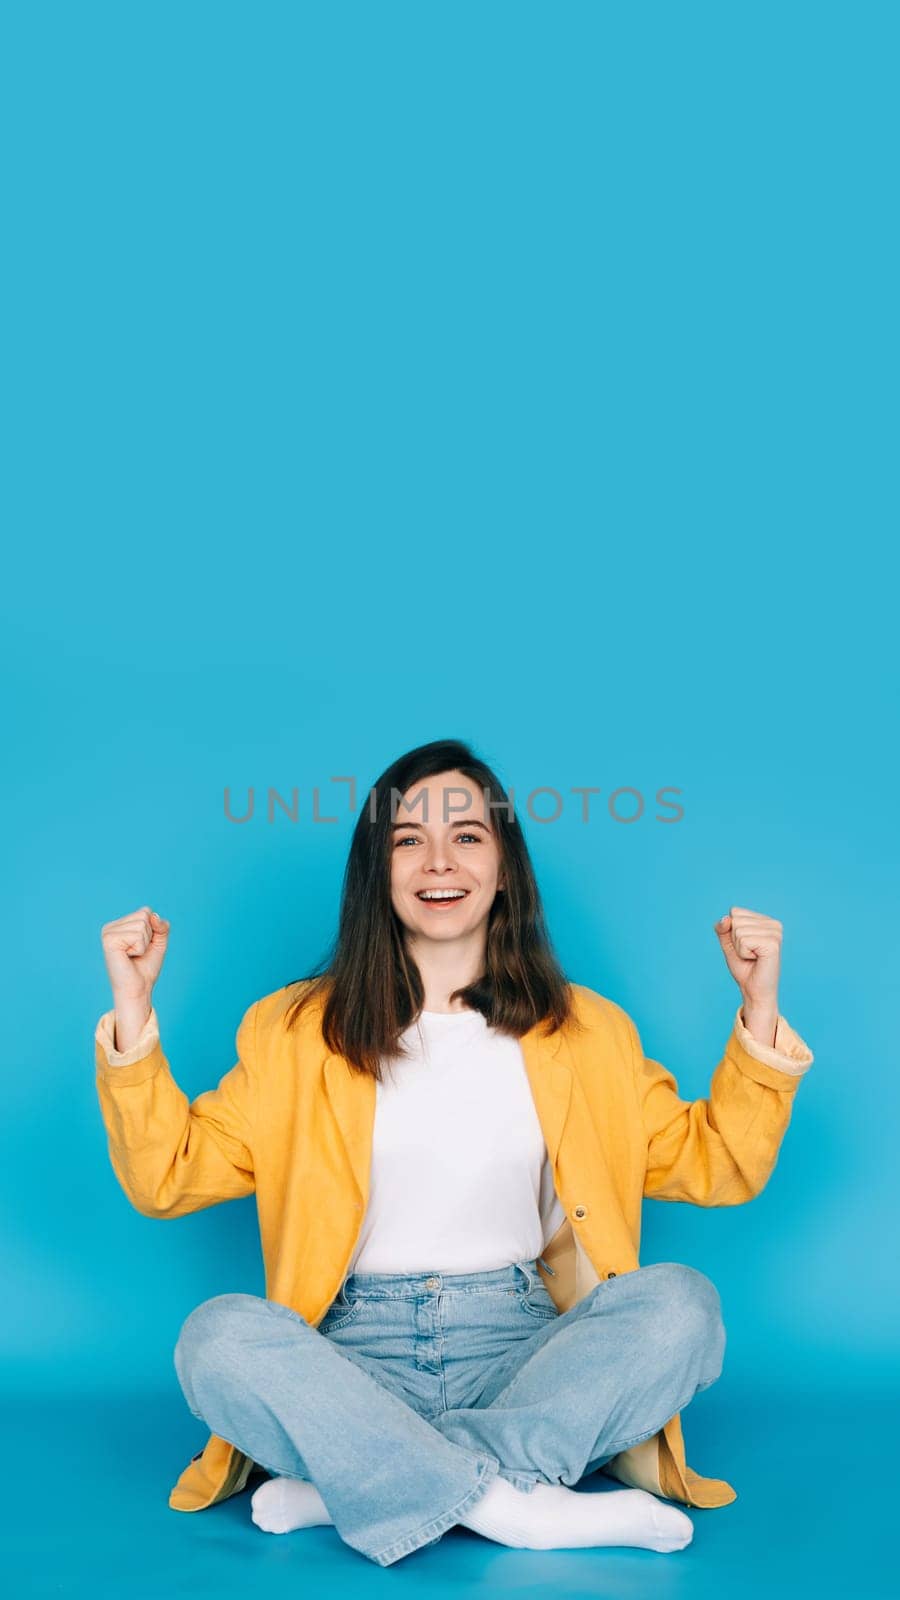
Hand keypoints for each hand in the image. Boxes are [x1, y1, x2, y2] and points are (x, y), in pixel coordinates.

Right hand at [101, 905, 169, 1003]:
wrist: (138, 988)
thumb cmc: (146, 967)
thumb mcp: (159, 941)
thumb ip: (161, 926)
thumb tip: (153, 915)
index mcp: (119, 925)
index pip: (145, 911)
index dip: (153, 930)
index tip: (143, 946)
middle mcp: (111, 926)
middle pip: (144, 915)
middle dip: (149, 936)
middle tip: (138, 952)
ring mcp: (108, 932)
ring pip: (142, 924)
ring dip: (144, 943)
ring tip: (133, 955)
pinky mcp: (109, 940)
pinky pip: (137, 935)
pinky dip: (139, 948)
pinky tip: (128, 956)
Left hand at [713, 906, 781, 1046]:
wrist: (753, 990)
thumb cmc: (744, 967)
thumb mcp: (728, 943)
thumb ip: (723, 928)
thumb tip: (726, 919)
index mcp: (766, 920)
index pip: (735, 911)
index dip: (731, 931)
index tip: (744, 946)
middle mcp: (774, 924)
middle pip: (735, 920)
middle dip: (735, 940)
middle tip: (748, 954)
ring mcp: (775, 933)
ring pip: (738, 930)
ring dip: (739, 948)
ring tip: (752, 957)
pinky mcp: (773, 944)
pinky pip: (744, 941)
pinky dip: (743, 953)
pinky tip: (756, 959)